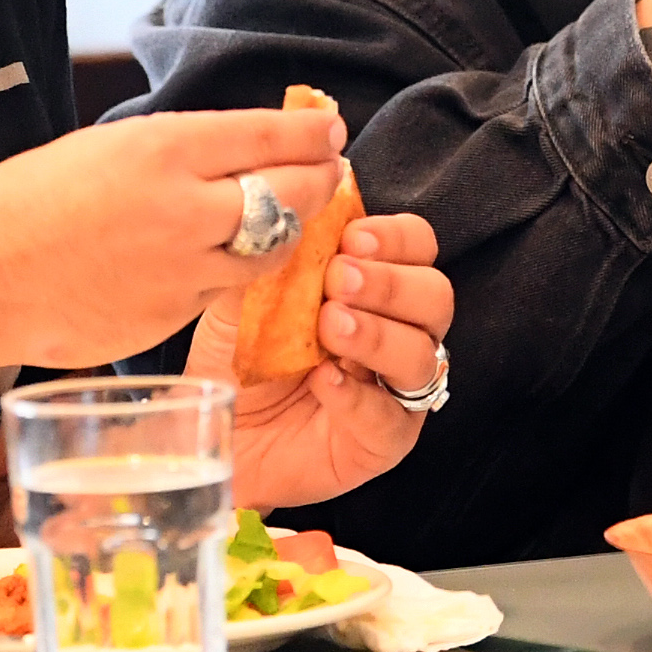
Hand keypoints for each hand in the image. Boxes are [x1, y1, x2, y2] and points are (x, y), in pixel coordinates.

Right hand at [0, 106, 346, 373]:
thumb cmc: (22, 203)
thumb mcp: (101, 147)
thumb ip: (170, 151)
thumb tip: (225, 150)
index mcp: (163, 149)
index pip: (268, 136)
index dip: (310, 135)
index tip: (329, 131)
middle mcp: (185, 208)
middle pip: (289, 193)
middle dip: (319, 179)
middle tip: (329, 170)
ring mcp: (184, 270)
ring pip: (269, 250)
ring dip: (288, 233)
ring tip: (290, 219)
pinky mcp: (173, 316)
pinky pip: (222, 290)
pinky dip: (233, 273)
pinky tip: (226, 260)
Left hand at [192, 211, 453, 510]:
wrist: (216, 432)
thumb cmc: (237, 361)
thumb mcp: (245, 297)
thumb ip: (276, 256)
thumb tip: (296, 210)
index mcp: (372, 287)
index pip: (416, 247)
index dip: (395, 238)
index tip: (352, 238)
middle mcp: (397, 332)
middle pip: (435, 296)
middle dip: (390, 283)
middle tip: (338, 281)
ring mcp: (395, 389)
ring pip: (422, 356)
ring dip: (378, 335)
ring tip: (329, 328)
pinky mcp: (384, 441)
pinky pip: (392, 418)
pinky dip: (359, 396)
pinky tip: (324, 382)